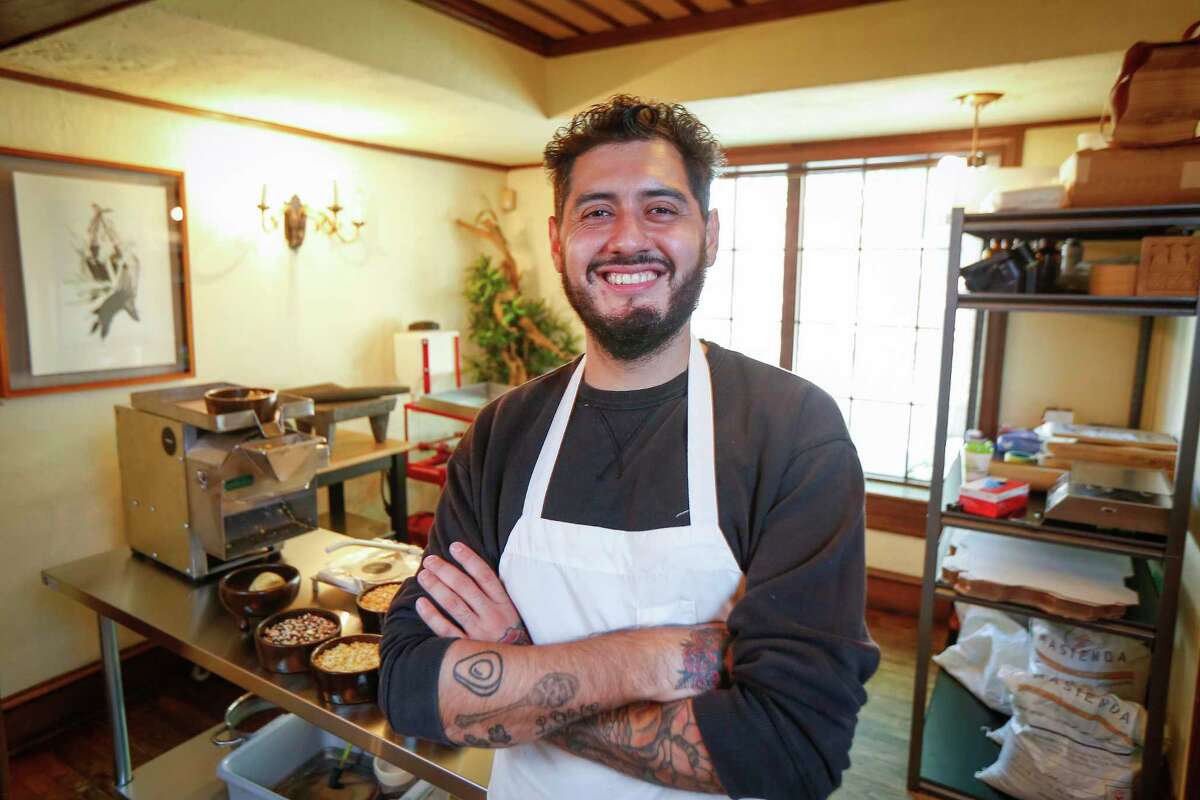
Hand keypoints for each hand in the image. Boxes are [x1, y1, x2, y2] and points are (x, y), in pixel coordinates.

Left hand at [415, 541, 531, 644]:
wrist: (520, 673)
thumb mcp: (513, 615)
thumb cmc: (514, 640)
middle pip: (465, 587)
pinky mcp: (468, 649)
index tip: (454, 546)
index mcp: (505, 605)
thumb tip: (473, 574)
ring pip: (453, 604)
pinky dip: (432, 616)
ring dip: (436, 587)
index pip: (485, 575)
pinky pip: (446, 630)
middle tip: (429, 560)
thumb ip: (496, 597)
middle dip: (445, 571)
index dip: (469, 559)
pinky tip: (420, 603)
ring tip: (423, 576)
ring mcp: (479, 633)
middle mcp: (492, 616)